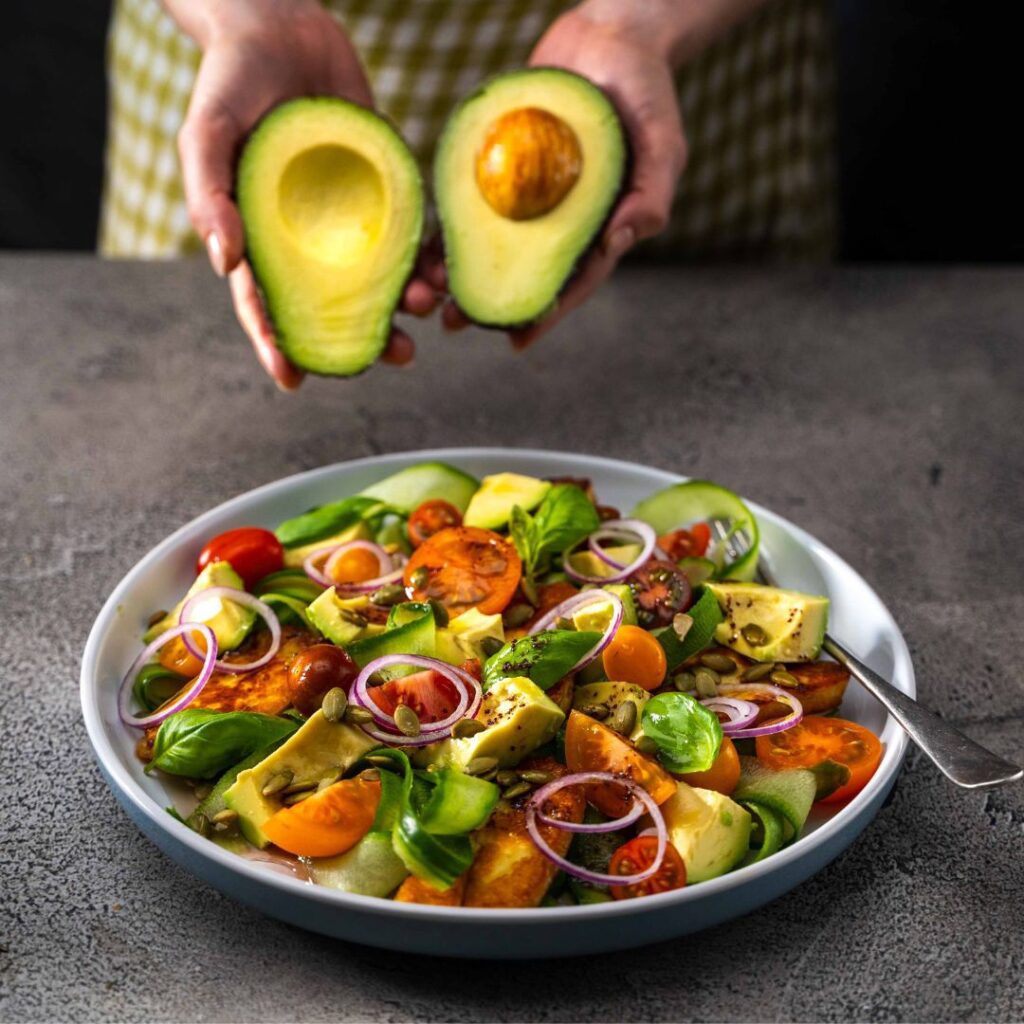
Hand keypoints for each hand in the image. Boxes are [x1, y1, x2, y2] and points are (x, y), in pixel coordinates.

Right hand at [175, 0, 436, 388]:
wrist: (281, 25)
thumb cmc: (231, 82)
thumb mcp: (206, 133)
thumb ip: (208, 195)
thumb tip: (226, 265)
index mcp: (260, 240)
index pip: (268, 305)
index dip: (278, 346)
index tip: (295, 381)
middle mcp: (308, 242)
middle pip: (335, 306)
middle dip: (365, 338)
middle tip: (397, 357)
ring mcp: (351, 219)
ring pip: (380, 278)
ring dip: (406, 303)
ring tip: (429, 311)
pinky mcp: (387, 190)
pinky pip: (410, 234)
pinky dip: (427, 256)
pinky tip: (446, 271)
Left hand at [436, 3, 686, 347]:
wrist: (611, 36)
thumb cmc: (648, 91)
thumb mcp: (664, 143)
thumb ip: (650, 195)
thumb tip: (622, 241)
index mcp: (601, 225)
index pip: (573, 278)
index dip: (547, 312)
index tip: (517, 340)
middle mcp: (561, 217)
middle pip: (525, 270)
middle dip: (491, 301)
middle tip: (457, 324)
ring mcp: (531, 194)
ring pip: (494, 244)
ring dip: (463, 271)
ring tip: (432, 295)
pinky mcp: (504, 165)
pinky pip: (474, 200)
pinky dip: (452, 224)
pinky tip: (426, 246)